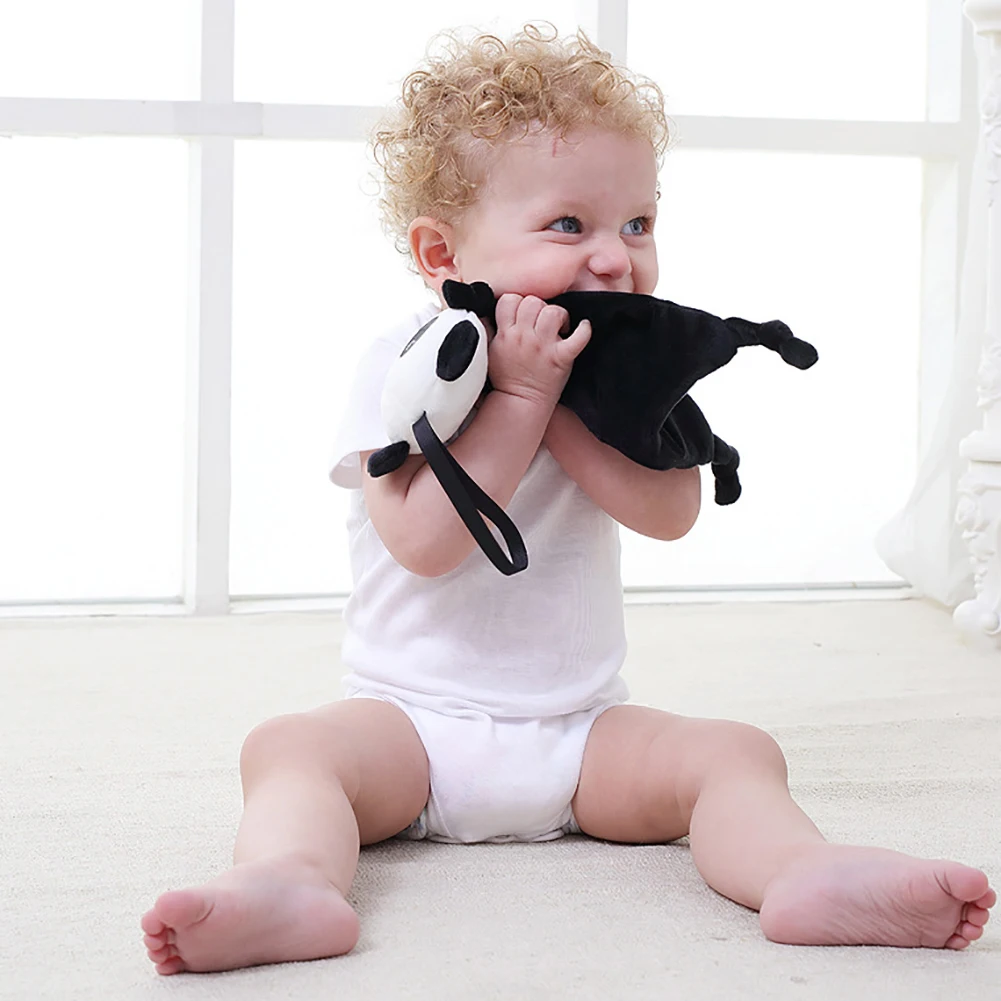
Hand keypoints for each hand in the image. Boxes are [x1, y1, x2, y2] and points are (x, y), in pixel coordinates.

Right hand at [487, 293, 590, 407]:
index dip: (518, 302)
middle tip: (542, 321)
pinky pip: (578, 338)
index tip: (524, 313)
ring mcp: (543, 348)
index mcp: (506, 334)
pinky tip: (583, 327)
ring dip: (558, 315)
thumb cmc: (507, 376)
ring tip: (558, 327)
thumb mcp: (489, 350)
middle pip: (533, 302)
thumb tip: (485, 309)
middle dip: (539, 307)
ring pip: (553, 312)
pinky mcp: (561, 358)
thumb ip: (489, 328)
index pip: (509, 299)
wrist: (520, 401)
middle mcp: (524, 338)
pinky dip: (584, 330)